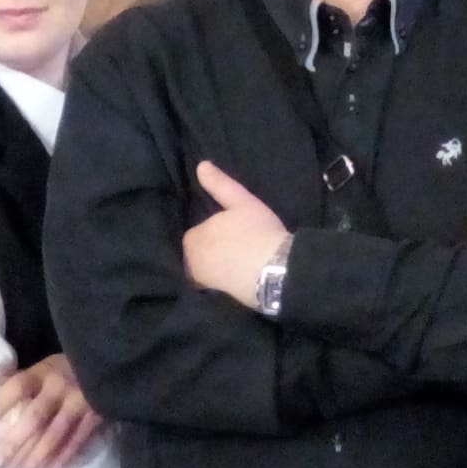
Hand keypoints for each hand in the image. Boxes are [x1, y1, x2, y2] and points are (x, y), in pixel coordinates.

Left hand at [0, 352, 103, 467]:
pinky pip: (77, 441)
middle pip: (35, 416)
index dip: (0, 403)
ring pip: (55, 434)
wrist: (113, 365)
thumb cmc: (70, 367)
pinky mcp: (96, 417)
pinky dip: (63, 458)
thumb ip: (19, 377)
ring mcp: (80, 403)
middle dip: (15, 441)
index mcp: (45, 372)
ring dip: (36, 456)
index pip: (18, 386)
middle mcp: (61, 388)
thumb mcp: (45, 365)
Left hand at [182, 160, 291, 300]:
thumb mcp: (241, 202)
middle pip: (199, 256)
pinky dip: (222, 287)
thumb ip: (219, 184)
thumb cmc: (259, 233)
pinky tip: (238, 285)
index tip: (234, 236)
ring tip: (240, 269)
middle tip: (239, 252)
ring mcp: (202, 285)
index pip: (197, 236)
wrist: (277, 273)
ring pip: (207, 274)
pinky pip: (214, 292)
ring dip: (217, 271)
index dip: (215, 234)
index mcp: (191, 239)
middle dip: (213, 254)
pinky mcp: (216, 302)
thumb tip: (201, 165)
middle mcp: (190, 264)